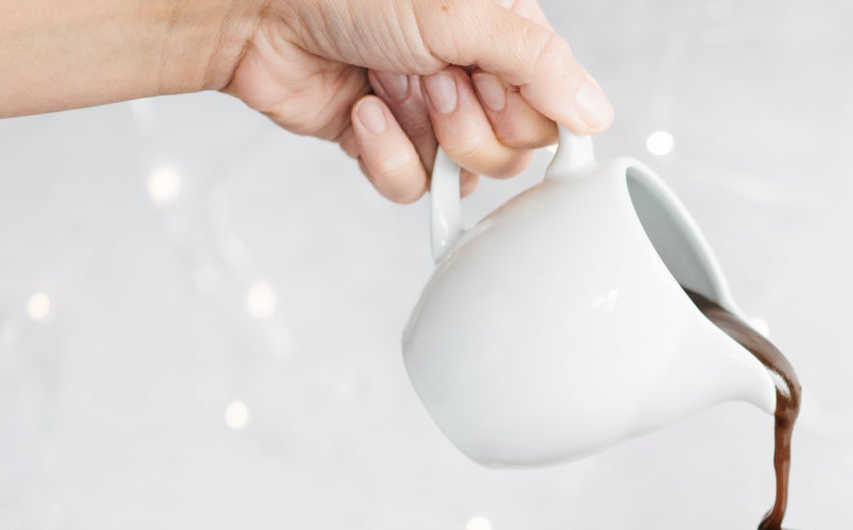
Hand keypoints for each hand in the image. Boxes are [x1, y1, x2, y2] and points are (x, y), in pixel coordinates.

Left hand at [219, 0, 611, 202]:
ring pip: (467, 177)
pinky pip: (414, 189)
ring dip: (426, 137)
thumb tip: (597, 114)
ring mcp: (429, 113)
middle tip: (434, 79)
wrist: (255, 10)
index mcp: (503, 34)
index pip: (556, 109)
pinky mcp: (384, 144)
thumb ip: (538, 63)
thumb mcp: (463, 12)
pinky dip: (386, 157)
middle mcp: (473, 73)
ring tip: (392, 86)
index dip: (523, 109)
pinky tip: (363, 110)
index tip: (486, 79)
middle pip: (517, 152)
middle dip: (470, 124)